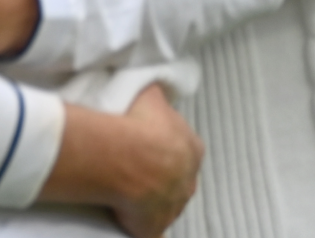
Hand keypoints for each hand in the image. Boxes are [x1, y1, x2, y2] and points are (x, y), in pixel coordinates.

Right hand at [104, 86, 204, 237]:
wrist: (125, 158)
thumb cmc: (137, 124)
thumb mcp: (150, 95)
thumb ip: (157, 96)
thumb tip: (156, 89)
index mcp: (192, 148)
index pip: (184, 149)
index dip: (164, 148)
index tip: (146, 144)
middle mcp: (188, 179)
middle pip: (176, 178)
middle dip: (159, 175)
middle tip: (133, 167)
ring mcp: (173, 205)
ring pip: (164, 203)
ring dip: (148, 198)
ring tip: (122, 188)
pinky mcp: (154, 226)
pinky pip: (147, 228)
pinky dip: (139, 224)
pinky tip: (124, 217)